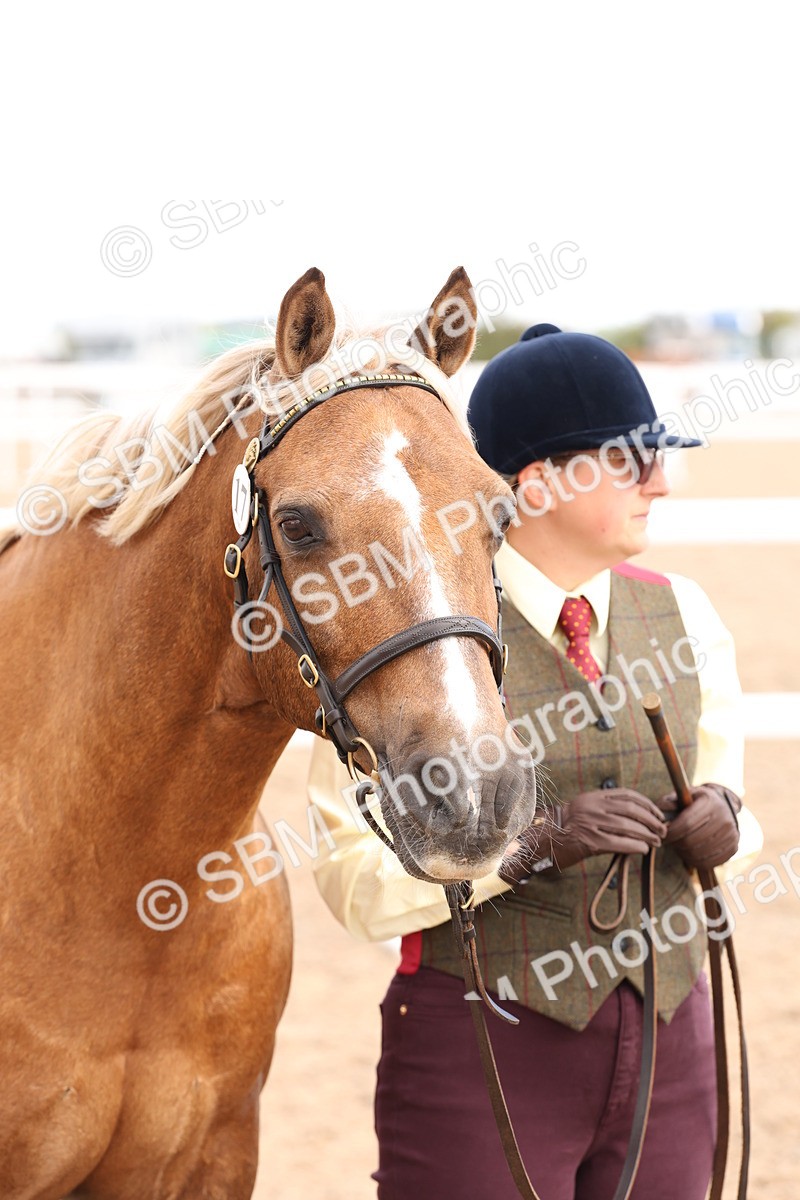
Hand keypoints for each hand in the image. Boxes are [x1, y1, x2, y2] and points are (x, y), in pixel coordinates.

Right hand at [500, 788, 667, 880]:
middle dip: (651, 820)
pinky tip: (643, 849)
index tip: (658, 814)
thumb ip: (605, 809)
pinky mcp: (590, 841)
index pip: (627, 795)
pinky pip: (619, 843)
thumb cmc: (566, 828)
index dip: (647, 804)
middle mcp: (593, 807)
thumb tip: (635, 817)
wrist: (543, 840)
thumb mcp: (585, 809)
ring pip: (628, 826)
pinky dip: (634, 845)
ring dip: (647, 834)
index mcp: (593, 797)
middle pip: (631, 810)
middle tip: (662, 830)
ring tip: (656, 841)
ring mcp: (591, 823)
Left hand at [659, 783, 740, 869]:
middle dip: (676, 843)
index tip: (662, 835)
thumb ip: (670, 801)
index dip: (672, 832)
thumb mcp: (685, 795)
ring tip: (679, 846)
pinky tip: (689, 853)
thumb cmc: (698, 801)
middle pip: (692, 841)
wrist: (725, 807)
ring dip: (684, 853)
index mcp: (710, 803)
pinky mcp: (733, 848)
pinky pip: (709, 862)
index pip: (687, 823)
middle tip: (670, 842)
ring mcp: (731, 835)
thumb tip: (659, 812)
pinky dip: (695, 861)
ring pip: (699, 853)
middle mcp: (724, 818)